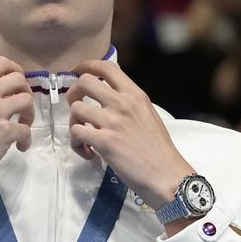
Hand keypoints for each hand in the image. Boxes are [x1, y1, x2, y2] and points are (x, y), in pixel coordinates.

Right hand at [0, 57, 33, 207]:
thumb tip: (0, 90)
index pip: (1, 62)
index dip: (15, 71)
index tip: (16, 85)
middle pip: (19, 78)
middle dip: (25, 92)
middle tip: (21, 108)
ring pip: (27, 100)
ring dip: (29, 114)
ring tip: (22, 126)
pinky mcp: (4, 131)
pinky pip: (26, 130)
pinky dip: (26, 139)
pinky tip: (19, 146)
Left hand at [66, 60, 192, 210]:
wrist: (166, 175)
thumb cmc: (159, 149)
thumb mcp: (148, 115)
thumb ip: (129, 104)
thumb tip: (109, 99)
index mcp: (135, 94)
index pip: (106, 67)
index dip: (86, 66)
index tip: (78, 73)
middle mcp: (123, 103)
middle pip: (84, 81)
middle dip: (73, 93)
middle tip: (78, 110)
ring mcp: (112, 121)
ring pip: (76, 108)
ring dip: (74, 123)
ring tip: (84, 138)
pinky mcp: (104, 141)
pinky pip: (76, 132)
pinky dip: (77, 144)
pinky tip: (89, 153)